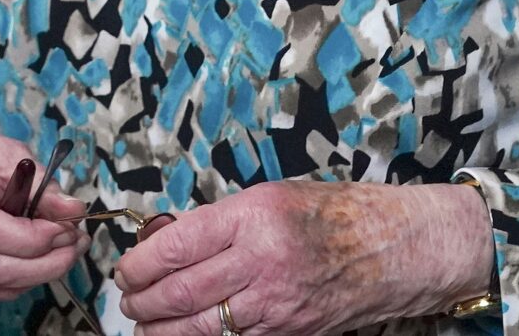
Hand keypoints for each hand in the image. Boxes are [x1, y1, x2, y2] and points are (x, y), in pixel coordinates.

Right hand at [0, 116, 90, 301]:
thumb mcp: (6, 152)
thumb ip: (40, 182)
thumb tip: (73, 211)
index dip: (31, 238)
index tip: (65, 228)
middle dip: (43, 264)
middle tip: (75, 245)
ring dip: (36, 275)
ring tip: (64, 251)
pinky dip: (16, 281)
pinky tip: (36, 261)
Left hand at [113, 179, 493, 335]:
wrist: (391, 247)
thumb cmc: (335, 212)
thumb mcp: (274, 196)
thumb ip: (225, 219)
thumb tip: (175, 239)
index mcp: (253, 215)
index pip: (177, 244)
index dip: (140, 261)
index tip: (126, 266)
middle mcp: (260, 259)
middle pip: (180, 291)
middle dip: (142, 301)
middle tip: (127, 299)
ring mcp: (273, 303)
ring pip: (199, 326)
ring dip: (161, 330)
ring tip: (144, 324)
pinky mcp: (286, 332)